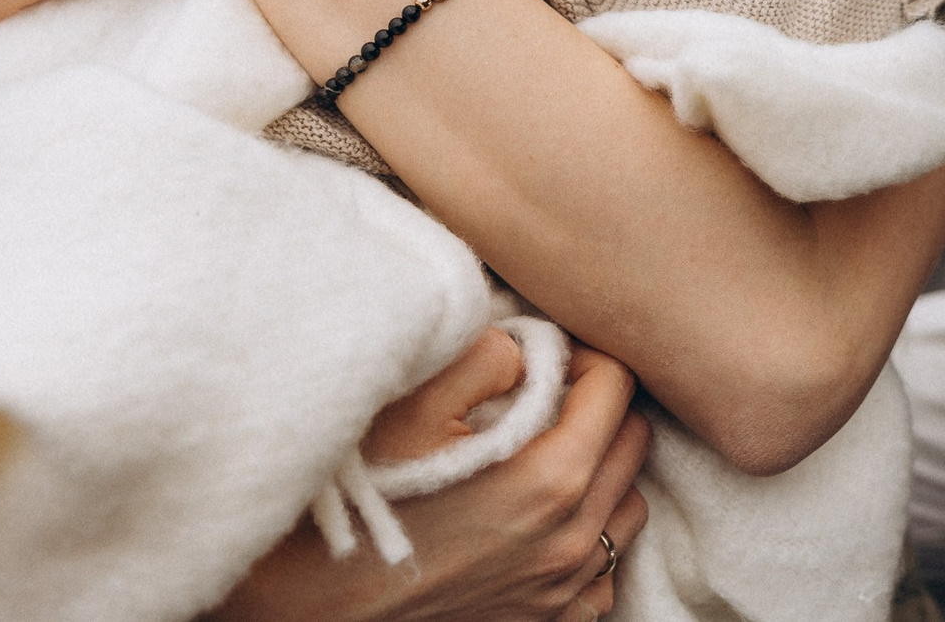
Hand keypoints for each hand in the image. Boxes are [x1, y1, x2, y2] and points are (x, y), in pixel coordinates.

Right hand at [210, 341, 650, 621]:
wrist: (310, 602)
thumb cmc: (356, 501)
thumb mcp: (410, 405)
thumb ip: (487, 356)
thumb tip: (527, 348)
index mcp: (551, 478)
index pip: (618, 388)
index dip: (587, 357)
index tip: (549, 356)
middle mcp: (570, 538)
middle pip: (633, 443)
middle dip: (600, 407)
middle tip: (550, 396)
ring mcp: (564, 589)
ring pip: (627, 506)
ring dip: (602, 471)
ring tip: (547, 453)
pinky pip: (606, 568)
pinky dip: (589, 534)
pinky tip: (540, 517)